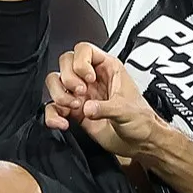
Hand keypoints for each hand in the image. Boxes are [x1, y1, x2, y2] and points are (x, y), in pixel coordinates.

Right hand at [43, 42, 162, 157]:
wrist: (139, 142)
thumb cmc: (141, 120)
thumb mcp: (127, 110)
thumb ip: (106, 108)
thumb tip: (86, 108)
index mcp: (107, 69)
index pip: (84, 50)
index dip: (81, 61)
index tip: (88, 78)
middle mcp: (92, 79)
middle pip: (65, 63)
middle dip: (68, 78)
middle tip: (81, 93)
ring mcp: (81, 95)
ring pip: (55, 82)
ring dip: (59, 94)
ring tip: (74, 106)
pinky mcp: (74, 112)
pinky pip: (53, 108)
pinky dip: (52, 115)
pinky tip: (62, 122)